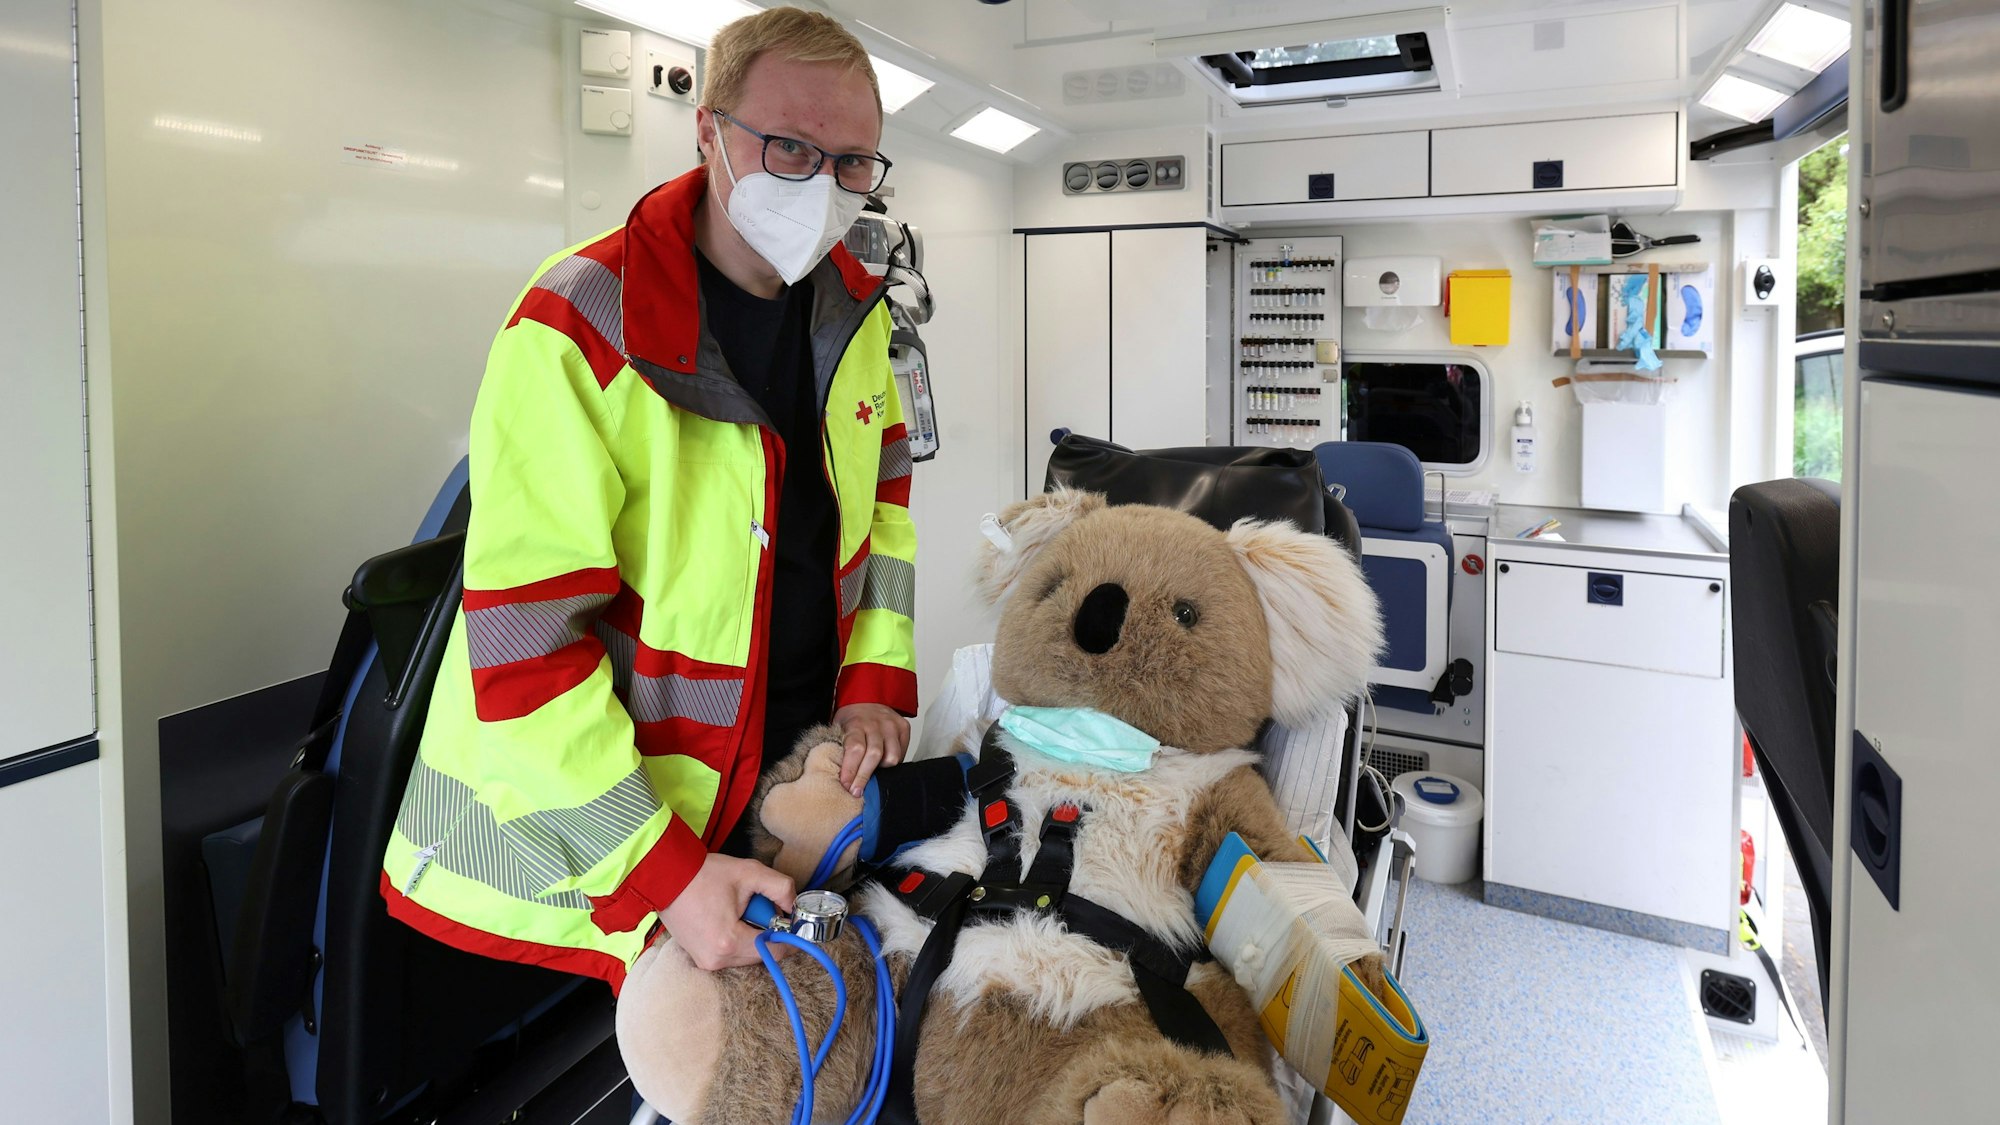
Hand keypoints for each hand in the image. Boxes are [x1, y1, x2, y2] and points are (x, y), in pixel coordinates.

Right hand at [656, 853, 795, 970]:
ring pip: (746, 955)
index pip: (774, 951)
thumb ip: (781, 888)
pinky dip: (737, 939)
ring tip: (739, 909)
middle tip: (761, 906)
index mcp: (729, 941)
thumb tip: (794, 907)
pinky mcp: (699, 958)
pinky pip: (730, 954)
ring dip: (752, 935)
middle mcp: (716, 959)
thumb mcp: (749, 872)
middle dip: (767, 932)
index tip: (796, 924)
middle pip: (760, 954)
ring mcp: (706, 961)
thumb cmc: (704, 874)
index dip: (790, 939)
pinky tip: (729, 918)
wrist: (667, 877)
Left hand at [831, 702, 910, 794]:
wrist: (867, 699)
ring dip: (881, 769)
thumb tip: (841, 779)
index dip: (851, 769)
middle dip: (864, 777)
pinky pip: (902, 753)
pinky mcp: (903, 727)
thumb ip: (841, 749)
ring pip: (892, 757)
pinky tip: (884, 762)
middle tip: (856, 791)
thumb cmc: (851, 719)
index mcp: (856, 723)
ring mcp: (891, 725)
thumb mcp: (839, 729)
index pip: (855, 748)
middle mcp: (876, 723)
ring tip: (872, 771)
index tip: (846, 785)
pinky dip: (893, 761)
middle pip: (874, 755)